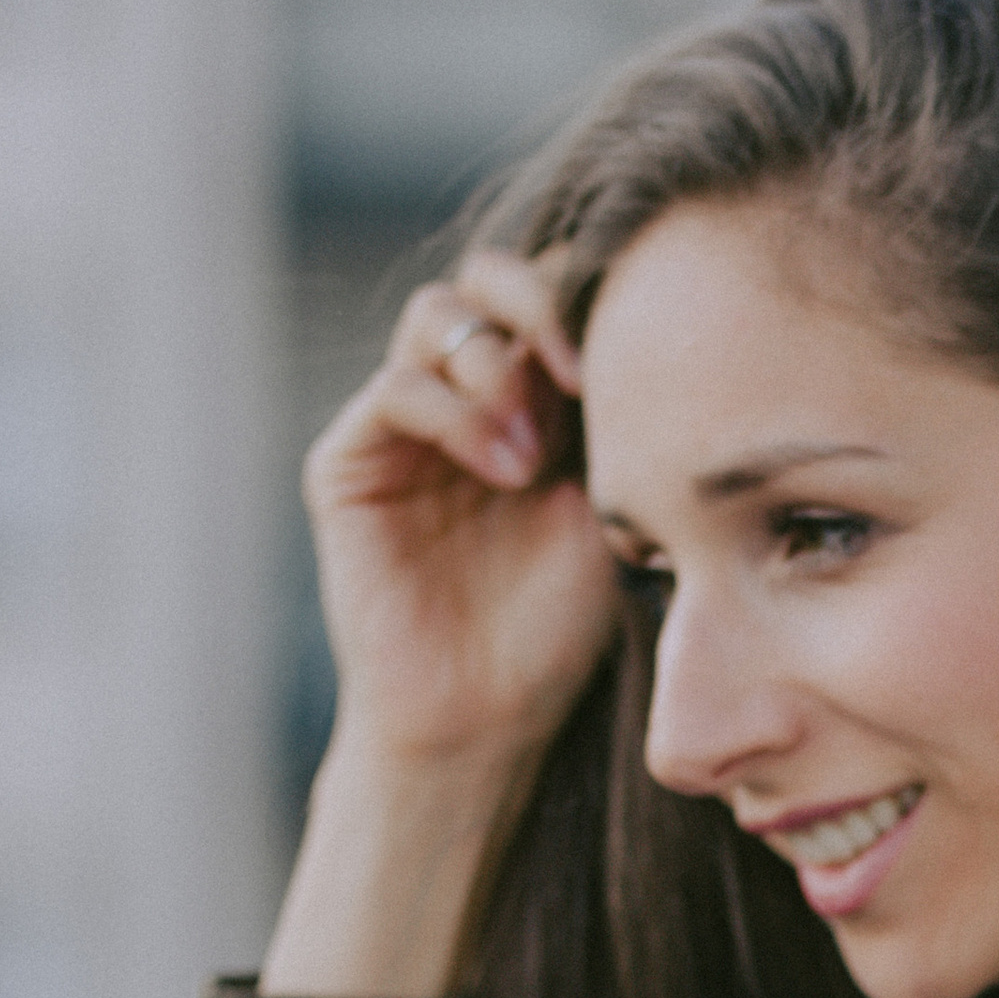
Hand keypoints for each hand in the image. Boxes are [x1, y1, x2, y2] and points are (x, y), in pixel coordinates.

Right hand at [300, 248, 620, 788]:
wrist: (485, 718)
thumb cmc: (560, 628)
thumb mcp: (611, 506)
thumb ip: (613, 414)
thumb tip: (647, 328)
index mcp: (533, 395)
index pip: (551, 292)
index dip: (591, 298)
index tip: (646, 350)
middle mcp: (464, 394)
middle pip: (490, 278)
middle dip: (541, 305)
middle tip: (584, 373)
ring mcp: (403, 423)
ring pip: (439, 316)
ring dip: (499, 365)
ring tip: (539, 454)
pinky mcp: (351, 462)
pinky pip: (396, 389)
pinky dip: (454, 411)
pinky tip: (506, 470)